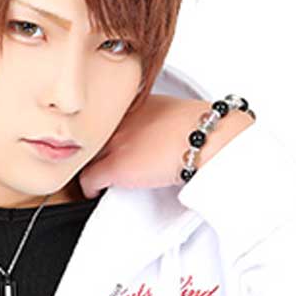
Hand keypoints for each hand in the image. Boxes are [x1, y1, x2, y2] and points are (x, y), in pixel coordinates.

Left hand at [77, 95, 252, 199]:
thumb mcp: (179, 112)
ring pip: (87, 156)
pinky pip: (88, 179)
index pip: (109, 118)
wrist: (208, 138)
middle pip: (93, 135)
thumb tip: (169, 132)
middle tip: (99, 161)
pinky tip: (96, 191)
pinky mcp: (115, 167)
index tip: (109, 145)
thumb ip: (163, 119)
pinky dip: (90, 188)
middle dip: (95, 149)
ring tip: (97, 176)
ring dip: (92, 166)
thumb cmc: (205, 129)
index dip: (108, 135)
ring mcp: (116, 142)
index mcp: (138, 104)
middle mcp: (122, 120)